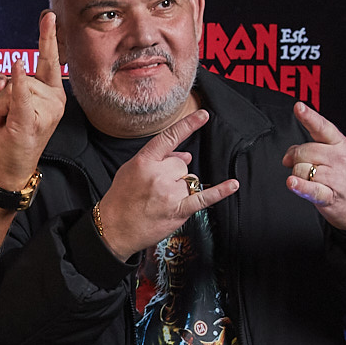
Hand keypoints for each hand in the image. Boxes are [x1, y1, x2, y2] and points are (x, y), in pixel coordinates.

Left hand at [0, 11, 65, 190]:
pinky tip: (19, 65)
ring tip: (4, 123)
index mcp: (51, 91)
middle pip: (16, 75)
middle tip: (3, 118)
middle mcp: (54, 98)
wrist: (7, 166)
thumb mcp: (2, 102)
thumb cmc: (9, 132)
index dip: (47, 37)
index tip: (48, 17)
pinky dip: (17, 82)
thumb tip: (2, 80)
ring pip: (9, 88)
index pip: (49, 60)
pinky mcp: (30, 119)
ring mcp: (45, 110)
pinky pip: (21, 95)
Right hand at [95, 109, 239, 259]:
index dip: (188, 125)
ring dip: (181, 188)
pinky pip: (203, 197)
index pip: (169, 138)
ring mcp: (169, 193)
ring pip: (190, 180)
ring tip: (162, 200)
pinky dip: (220, 192)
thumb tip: (186, 155)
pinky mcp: (178, 210)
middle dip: (174, 173)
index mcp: (143, 162)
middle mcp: (157, 175)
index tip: (203, 115)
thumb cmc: (120, 199)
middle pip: (182, 163)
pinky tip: (232, 185)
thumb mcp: (130, 171)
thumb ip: (156, 160)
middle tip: (158, 187)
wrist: (113, 229)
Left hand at [281, 102, 345, 230]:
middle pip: (304, 150)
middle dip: (295, 158)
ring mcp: (335, 177)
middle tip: (301, 165)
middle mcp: (338, 158)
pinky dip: (299, 186)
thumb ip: (311, 148)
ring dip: (298, 175)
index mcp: (340, 144)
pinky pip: (310, 188)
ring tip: (311, 180)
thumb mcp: (335, 156)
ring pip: (301, 169)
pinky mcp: (329, 196)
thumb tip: (287, 156)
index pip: (322, 127)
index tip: (299, 107)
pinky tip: (293, 183)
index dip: (309, 116)